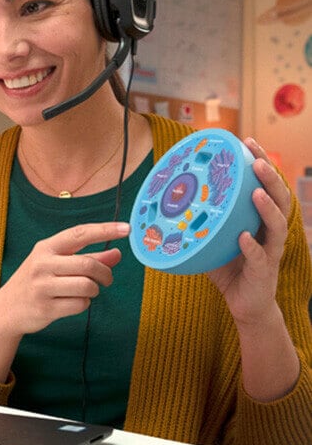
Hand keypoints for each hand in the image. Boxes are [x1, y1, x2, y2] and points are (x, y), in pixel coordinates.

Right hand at [0, 221, 127, 334]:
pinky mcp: (45, 308)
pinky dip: (84, 304)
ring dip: (94, 290)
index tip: (126, 228)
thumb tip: (116, 254)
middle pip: (87, 264)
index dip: (104, 230)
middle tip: (107, 279)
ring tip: (86, 291)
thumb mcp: (56, 264)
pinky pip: (80, 304)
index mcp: (45, 248)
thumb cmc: (36, 282)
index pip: (79, 234)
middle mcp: (42, 264)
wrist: (7, 309)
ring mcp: (42, 286)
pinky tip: (73, 302)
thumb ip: (88, 258)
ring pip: (86, 286)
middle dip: (104, 273)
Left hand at [207, 137, 290, 327]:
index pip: (264, 184)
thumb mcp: (211, 237)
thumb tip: (165, 200)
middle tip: (256, 159)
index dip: (259, 161)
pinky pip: (261, 256)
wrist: (244, 303)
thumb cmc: (228, 267)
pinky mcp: (265, 271)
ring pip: (278, 224)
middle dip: (270, 176)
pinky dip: (251, 245)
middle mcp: (270, 230)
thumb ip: (198, 219)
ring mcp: (271, 250)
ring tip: (255, 191)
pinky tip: (242, 236)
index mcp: (259, 218)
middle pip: (279, 197)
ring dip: (267, 206)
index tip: (246, 141)